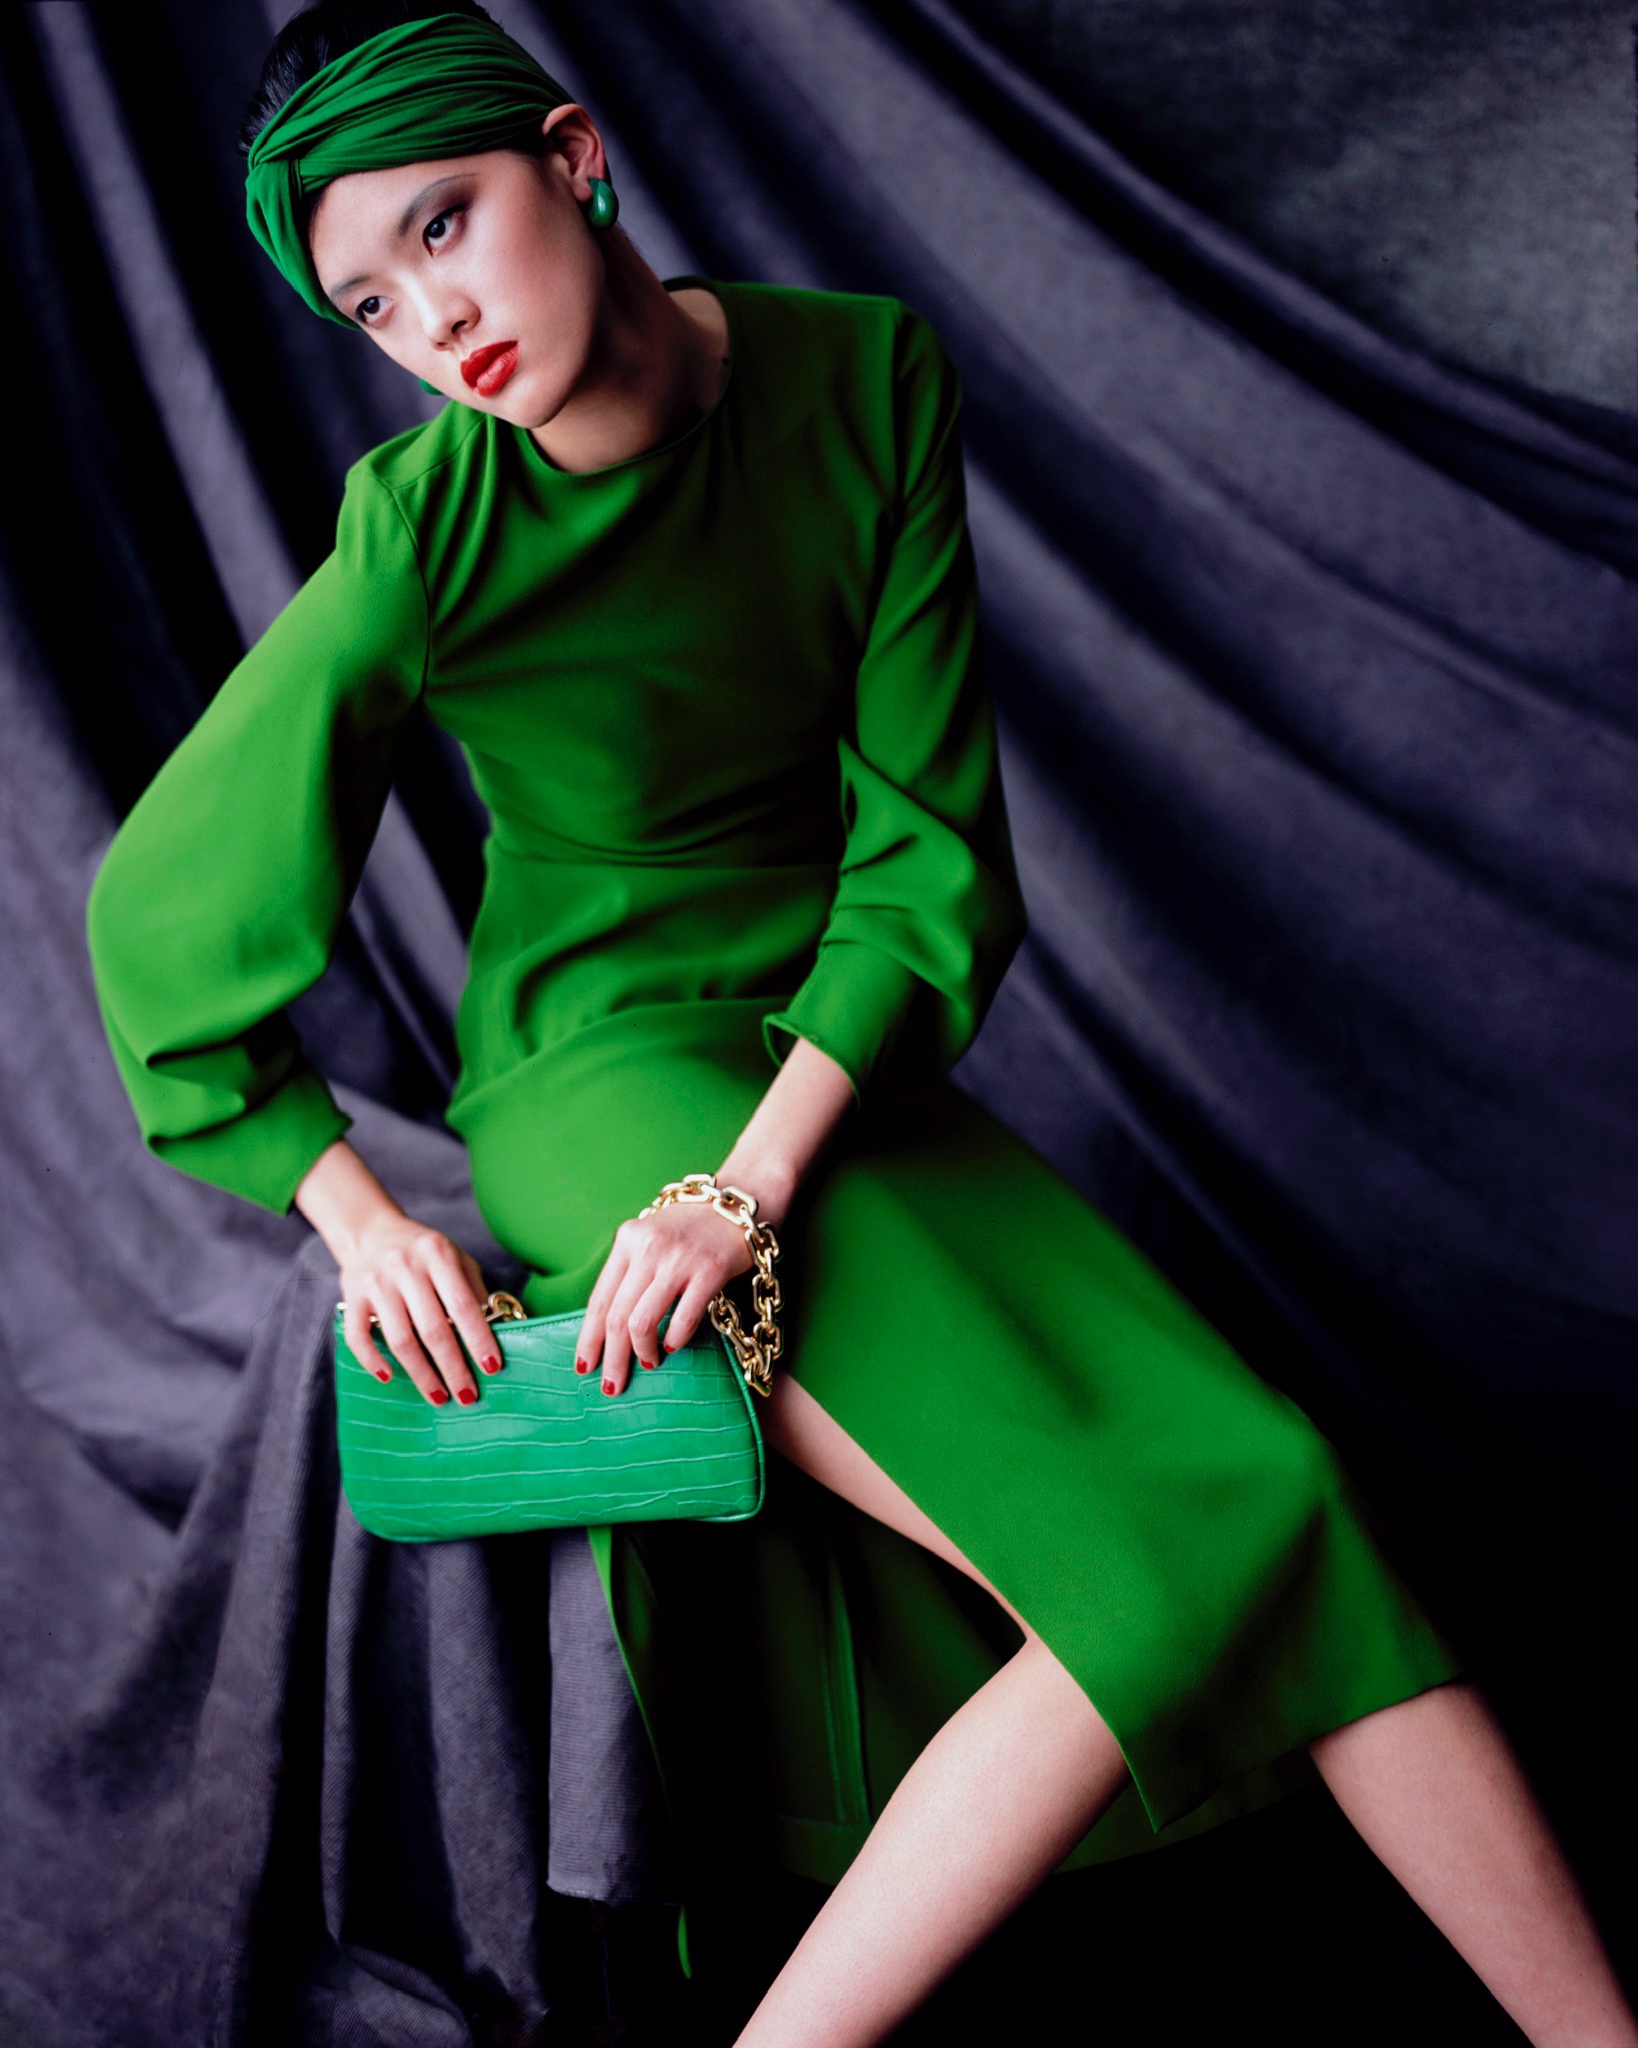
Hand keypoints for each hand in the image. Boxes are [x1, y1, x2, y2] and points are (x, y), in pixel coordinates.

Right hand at [339, 1212, 498, 1408]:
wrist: (370, 1231)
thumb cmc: (423, 1253)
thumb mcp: (455, 1258)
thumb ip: (474, 1290)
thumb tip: (501, 1328)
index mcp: (438, 1255)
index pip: (463, 1305)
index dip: (478, 1339)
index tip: (492, 1368)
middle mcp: (406, 1268)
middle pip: (433, 1329)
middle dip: (453, 1367)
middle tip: (468, 1395)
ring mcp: (376, 1283)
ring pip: (400, 1339)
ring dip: (421, 1374)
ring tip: (438, 1396)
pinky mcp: (352, 1297)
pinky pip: (359, 1336)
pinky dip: (372, 1360)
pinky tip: (389, 1377)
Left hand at [575, 1201, 753, 1397]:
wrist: (734, 1205)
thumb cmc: (689, 1230)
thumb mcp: (650, 1239)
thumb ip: (629, 1272)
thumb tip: (607, 1327)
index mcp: (627, 1240)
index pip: (600, 1299)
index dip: (589, 1337)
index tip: (584, 1366)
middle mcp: (649, 1248)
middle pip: (617, 1316)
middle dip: (612, 1357)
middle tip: (612, 1385)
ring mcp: (679, 1259)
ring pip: (642, 1321)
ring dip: (641, 1352)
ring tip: (648, 1363)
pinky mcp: (710, 1269)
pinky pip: (683, 1317)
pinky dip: (674, 1340)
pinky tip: (673, 1347)